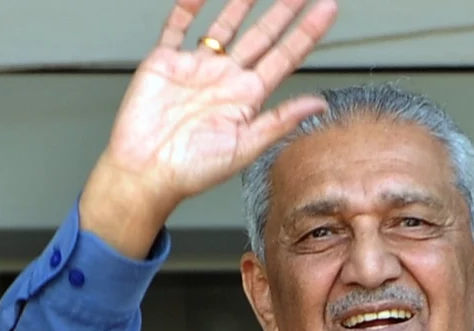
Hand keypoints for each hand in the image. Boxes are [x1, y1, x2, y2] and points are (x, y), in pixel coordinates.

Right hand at [80, 0, 337, 257]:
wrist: (146, 171)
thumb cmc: (192, 169)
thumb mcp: (246, 146)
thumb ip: (281, 120)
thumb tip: (319, 105)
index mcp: (247, 99)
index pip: (284, 58)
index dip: (306, 34)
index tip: (326, 10)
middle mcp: (225, 80)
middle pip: (261, 37)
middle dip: (283, 12)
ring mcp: (196, 69)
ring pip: (224, 27)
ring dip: (241, 4)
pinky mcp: (165, 63)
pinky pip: (176, 27)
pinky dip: (185, 8)